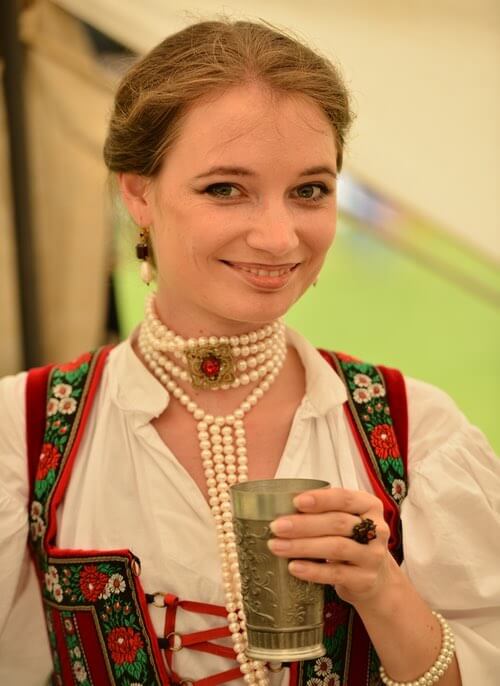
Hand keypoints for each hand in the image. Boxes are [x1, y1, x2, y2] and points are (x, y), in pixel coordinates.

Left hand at [267, 487, 393, 606]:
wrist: (376, 579)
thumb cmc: (351, 540)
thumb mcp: (345, 519)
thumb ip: (323, 511)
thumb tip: (280, 506)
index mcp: (369, 506)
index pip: (344, 498)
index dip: (320, 499)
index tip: (295, 501)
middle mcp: (376, 529)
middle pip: (337, 523)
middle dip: (303, 524)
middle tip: (276, 526)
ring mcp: (372, 556)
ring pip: (336, 548)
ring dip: (303, 546)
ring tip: (277, 546)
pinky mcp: (365, 580)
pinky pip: (335, 573)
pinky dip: (313, 570)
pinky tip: (293, 567)